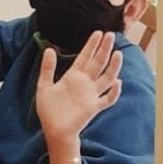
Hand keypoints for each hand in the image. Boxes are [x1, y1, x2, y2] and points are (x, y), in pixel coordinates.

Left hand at [36, 30, 122, 159]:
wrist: (53, 130)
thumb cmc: (49, 110)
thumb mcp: (44, 85)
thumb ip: (48, 68)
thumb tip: (49, 48)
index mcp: (73, 76)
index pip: (85, 57)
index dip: (92, 45)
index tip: (99, 33)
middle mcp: (85, 83)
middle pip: (98, 63)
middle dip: (104, 49)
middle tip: (111, 35)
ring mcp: (91, 95)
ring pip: (106, 78)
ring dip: (112, 67)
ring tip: (117, 54)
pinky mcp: (93, 108)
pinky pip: (107, 99)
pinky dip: (113, 92)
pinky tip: (117, 82)